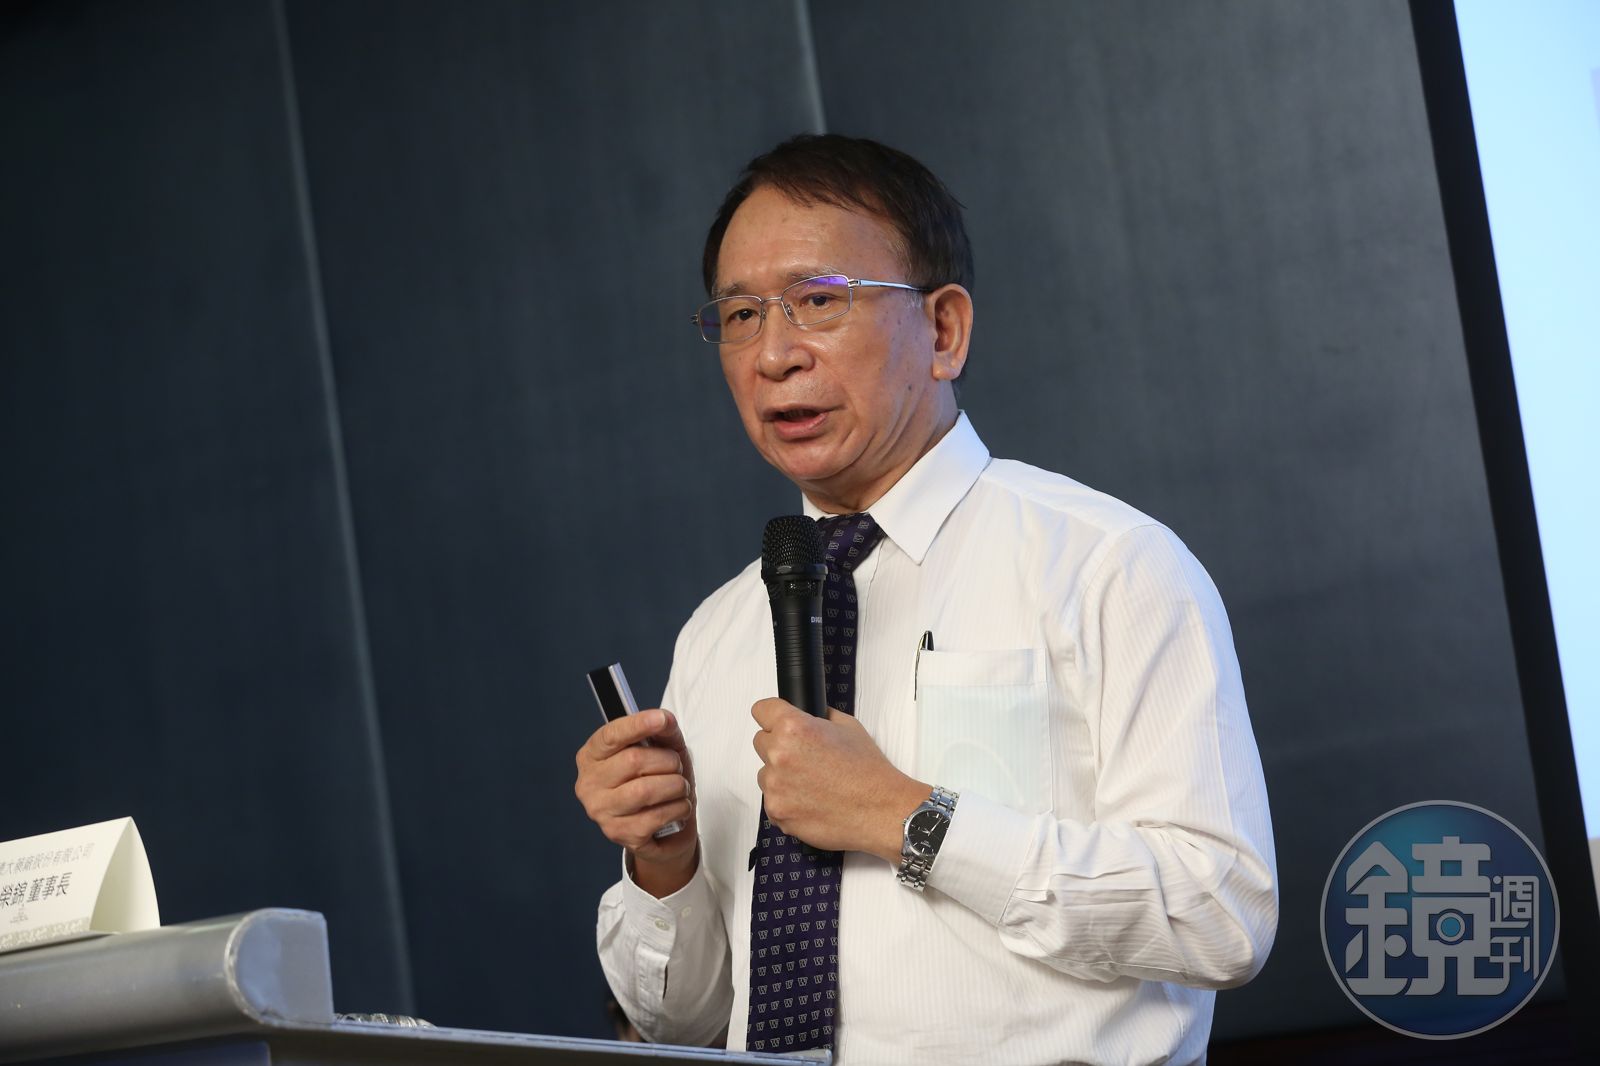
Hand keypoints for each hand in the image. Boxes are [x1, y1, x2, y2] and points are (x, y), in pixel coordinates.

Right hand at [574, 709, 697, 896]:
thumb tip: (665, 721)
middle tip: (677, 767)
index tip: (661, 718)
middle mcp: (588, 784)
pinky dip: (678, 808)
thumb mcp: (663, 749)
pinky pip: (656, 816)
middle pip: (634, 761)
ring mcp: (601, 811)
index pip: (611, 736)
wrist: (665, 828)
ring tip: (679, 787)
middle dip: (668, 761)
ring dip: (676, 786)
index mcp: (592, 756)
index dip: (637, 725)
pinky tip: (677, 807)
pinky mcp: (619, 834)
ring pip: (645, 790)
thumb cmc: (658, 781)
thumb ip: (663, 731)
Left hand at [751, 698, 928, 861]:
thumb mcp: (848, 726)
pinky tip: (811, 801)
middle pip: (760, 742)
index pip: (761, 710)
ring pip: (764, 773)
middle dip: (778, 746)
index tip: (776, 722)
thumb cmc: (868, 771)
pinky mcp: (777, 812)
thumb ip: (820, 718)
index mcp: (793, 728)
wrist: (880, 810)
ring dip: (780, 776)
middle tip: (805, 757)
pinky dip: (786, 801)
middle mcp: (779, 754)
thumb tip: (807, 715)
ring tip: (812, 783)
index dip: (772, 715)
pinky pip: (771, 801)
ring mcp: (775, 786)